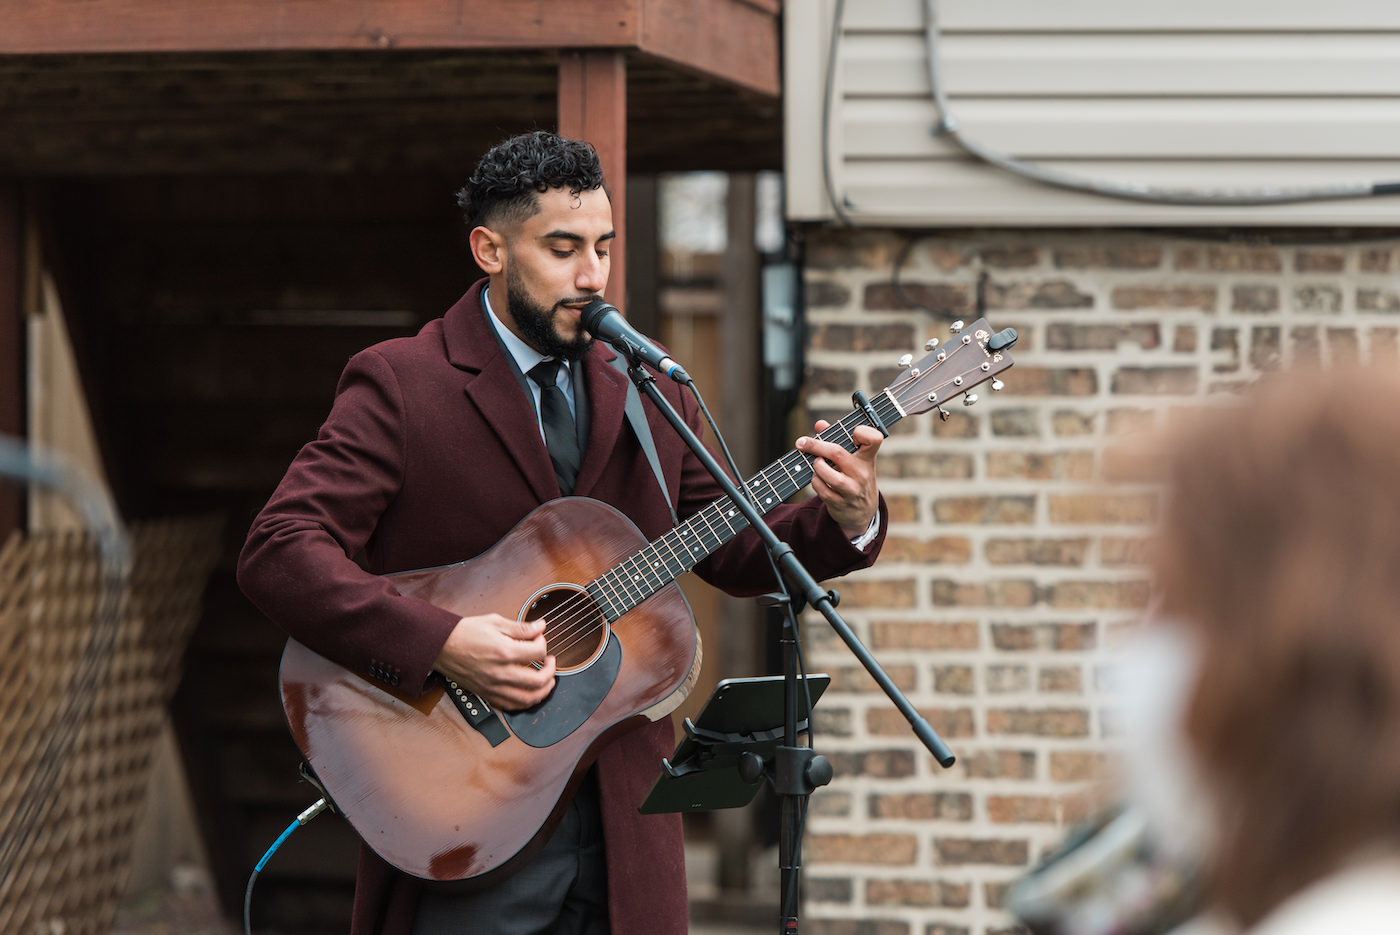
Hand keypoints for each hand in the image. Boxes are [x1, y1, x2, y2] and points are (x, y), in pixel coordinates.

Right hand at [434, 613, 556, 710]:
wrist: (440, 646)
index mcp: (504, 652)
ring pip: (527, 699)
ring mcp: (493, 687)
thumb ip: (521, 627)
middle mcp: (500, 673)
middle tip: (550, 662)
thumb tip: (540, 626)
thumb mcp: (495, 622)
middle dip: (550, 671)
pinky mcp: (487, 694)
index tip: (539, 638)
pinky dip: (525, 702)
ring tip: (547, 681)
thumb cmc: (464, 633)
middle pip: (538, 680)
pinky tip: (529, 693)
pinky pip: (511, 706)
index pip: (538, 652)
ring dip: (543, 691)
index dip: (543, 643)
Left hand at [796, 419, 882, 538]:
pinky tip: (817, 478)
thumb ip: (836, 439)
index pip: (873, 439)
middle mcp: (862, 473)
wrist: (863, 511)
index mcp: (867, 458)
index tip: (852, 432)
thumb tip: (820, 424)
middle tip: (802, 442)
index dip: (863, 432)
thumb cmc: (855, 476)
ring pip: (828, 474)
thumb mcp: (853, 459)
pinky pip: (821, 489)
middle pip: (837, 453)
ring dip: (816, 466)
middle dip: (816, 445)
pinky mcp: (840, 503)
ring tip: (816, 464)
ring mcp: (852, 489)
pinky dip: (815, 481)